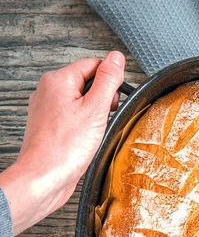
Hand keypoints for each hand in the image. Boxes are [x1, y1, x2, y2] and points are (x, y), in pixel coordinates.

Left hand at [0, 52, 124, 234]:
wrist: (44, 178)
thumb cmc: (64, 149)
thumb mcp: (95, 109)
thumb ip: (108, 80)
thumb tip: (116, 58)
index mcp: (58, 80)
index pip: (94, 65)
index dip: (110, 82)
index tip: (114, 100)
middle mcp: (48, 91)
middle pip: (87, 84)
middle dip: (101, 100)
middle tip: (102, 119)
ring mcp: (47, 109)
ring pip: (80, 103)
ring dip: (93, 116)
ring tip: (91, 133)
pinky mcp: (49, 127)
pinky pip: (72, 118)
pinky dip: (83, 128)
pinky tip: (84, 141)